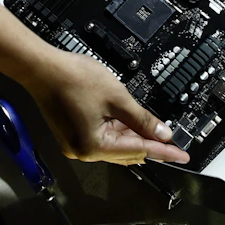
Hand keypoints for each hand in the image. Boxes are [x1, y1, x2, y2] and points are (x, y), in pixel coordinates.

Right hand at [21, 49, 191, 165]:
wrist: (42, 68)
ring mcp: (76, 144)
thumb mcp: (118, 98)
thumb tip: (162, 134)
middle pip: (126, 151)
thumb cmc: (74, 79)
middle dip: (149, 145)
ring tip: (156, 131)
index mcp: (94, 146)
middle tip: (174, 143)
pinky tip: (131, 125)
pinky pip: (102, 137)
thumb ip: (142, 119)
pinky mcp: (72, 134)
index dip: (164, 152)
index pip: (139, 150)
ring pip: (114, 145)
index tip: (182, 157)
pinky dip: (118, 132)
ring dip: (134, 137)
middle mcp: (83, 151)